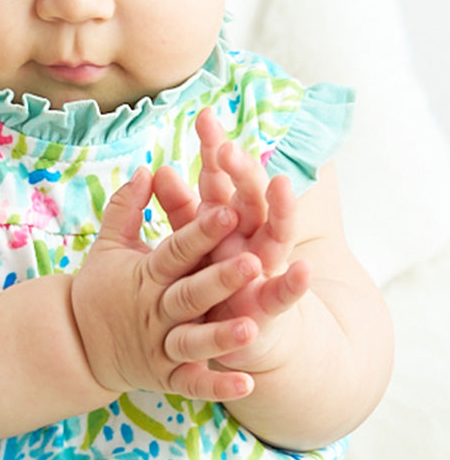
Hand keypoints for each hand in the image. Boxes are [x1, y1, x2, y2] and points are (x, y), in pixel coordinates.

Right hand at [70, 165, 263, 402]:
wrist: (76, 345)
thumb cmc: (101, 287)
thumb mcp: (108, 244)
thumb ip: (126, 207)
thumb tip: (147, 168)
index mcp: (147, 274)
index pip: (176, 251)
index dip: (201, 232)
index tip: (228, 210)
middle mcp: (155, 310)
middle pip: (190, 294)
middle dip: (220, 279)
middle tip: (253, 263)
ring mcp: (160, 347)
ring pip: (193, 342)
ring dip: (221, 337)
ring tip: (253, 328)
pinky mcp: (166, 378)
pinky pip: (192, 384)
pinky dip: (217, 386)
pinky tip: (247, 384)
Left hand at [193, 107, 311, 369]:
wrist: (245, 342)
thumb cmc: (213, 285)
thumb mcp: (189, 245)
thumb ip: (176, 209)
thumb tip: (155, 168)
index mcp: (228, 223)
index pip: (221, 180)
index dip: (213, 150)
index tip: (204, 117)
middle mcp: (251, 240)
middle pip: (249, 198)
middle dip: (242, 171)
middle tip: (229, 147)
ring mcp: (266, 272)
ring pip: (274, 236)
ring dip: (280, 211)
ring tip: (281, 184)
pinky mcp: (273, 310)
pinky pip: (284, 297)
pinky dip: (294, 286)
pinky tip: (304, 271)